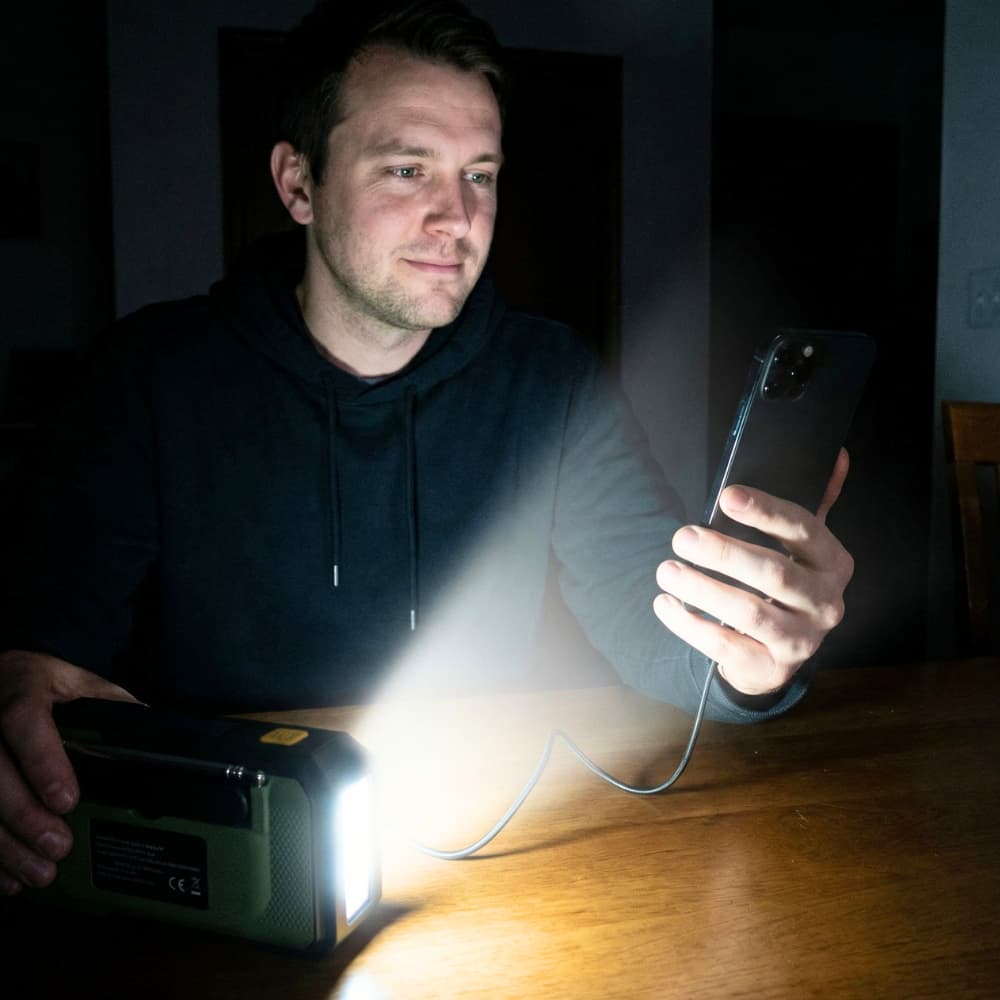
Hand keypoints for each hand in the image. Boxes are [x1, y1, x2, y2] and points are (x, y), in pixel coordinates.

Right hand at [0, 649, 138, 894]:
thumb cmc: (46, 684)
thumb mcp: (79, 681)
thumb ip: (112, 704)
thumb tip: (157, 733)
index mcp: (23, 685)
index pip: (24, 719)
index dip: (43, 761)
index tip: (68, 800)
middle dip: (24, 815)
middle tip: (57, 846)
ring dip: (5, 845)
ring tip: (39, 874)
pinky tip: (6, 880)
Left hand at [653, 448, 853, 695]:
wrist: (778, 652)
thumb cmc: (783, 584)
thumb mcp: (801, 544)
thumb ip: (814, 500)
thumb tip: (835, 453)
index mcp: (831, 561)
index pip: (803, 528)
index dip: (764, 511)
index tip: (725, 496)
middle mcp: (825, 601)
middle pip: (773, 573)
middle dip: (723, 552)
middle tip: (681, 537)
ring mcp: (803, 639)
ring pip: (749, 612)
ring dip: (702, 589)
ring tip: (666, 571)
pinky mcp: (773, 667)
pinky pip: (727, 646)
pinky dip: (691, 625)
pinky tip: (665, 605)